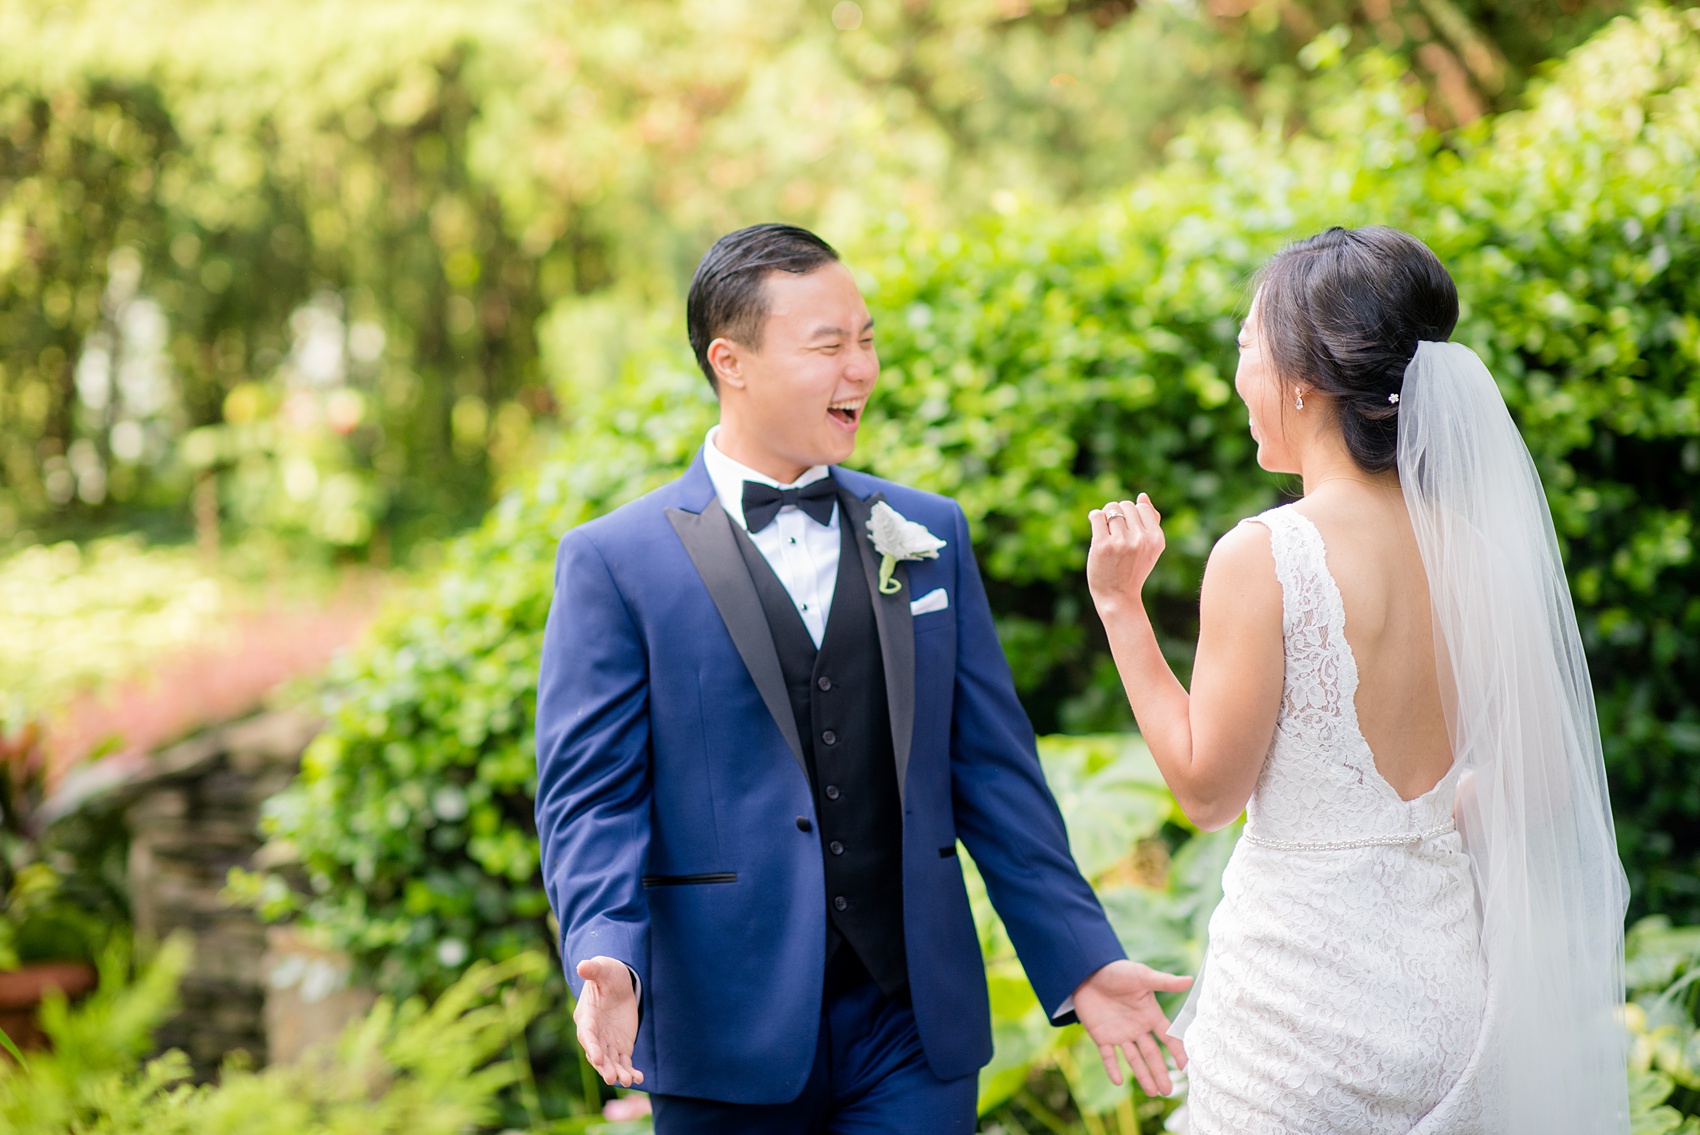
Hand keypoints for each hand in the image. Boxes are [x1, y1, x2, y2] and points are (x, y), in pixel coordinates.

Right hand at [574, 956, 642, 1086]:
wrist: (618, 983)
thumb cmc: (607, 974)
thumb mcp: (603, 969)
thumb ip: (593, 970)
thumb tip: (582, 965)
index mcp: (586, 1016)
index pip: (587, 1034)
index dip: (592, 1046)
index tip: (597, 1058)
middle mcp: (595, 1034)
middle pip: (598, 1054)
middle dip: (604, 1066)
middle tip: (612, 1078)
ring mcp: (607, 1042)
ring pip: (611, 1062)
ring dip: (618, 1072)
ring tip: (627, 1081)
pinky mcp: (621, 1047)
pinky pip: (624, 1062)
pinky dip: (630, 1071)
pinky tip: (639, 1078)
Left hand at [1071, 958, 1192, 1095]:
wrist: (1087, 970)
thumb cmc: (1117, 971)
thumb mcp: (1142, 976)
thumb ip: (1164, 982)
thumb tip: (1190, 980)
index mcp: (1149, 1015)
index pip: (1168, 1037)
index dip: (1177, 1051)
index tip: (1187, 1068)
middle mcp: (1137, 1028)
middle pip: (1152, 1054)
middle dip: (1160, 1072)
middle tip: (1169, 1091)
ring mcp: (1119, 1034)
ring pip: (1134, 1059)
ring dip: (1143, 1076)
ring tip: (1154, 1092)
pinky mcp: (1101, 1036)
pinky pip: (1108, 1056)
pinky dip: (1113, 1068)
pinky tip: (1118, 1082)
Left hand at [1087, 495, 1164, 613]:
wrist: (1118, 596)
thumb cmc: (1133, 570)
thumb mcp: (1150, 548)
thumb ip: (1151, 521)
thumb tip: (1143, 496)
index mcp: (1156, 538)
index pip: (1141, 506)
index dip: (1132, 513)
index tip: (1127, 528)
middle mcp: (1140, 539)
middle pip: (1125, 505)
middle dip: (1118, 513)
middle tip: (1115, 531)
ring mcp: (1121, 542)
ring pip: (1110, 509)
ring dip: (1105, 516)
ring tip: (1106, 531)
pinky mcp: (1102, 545)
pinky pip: (1096, 516)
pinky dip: (1094, 517)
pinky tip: (1096, 526)